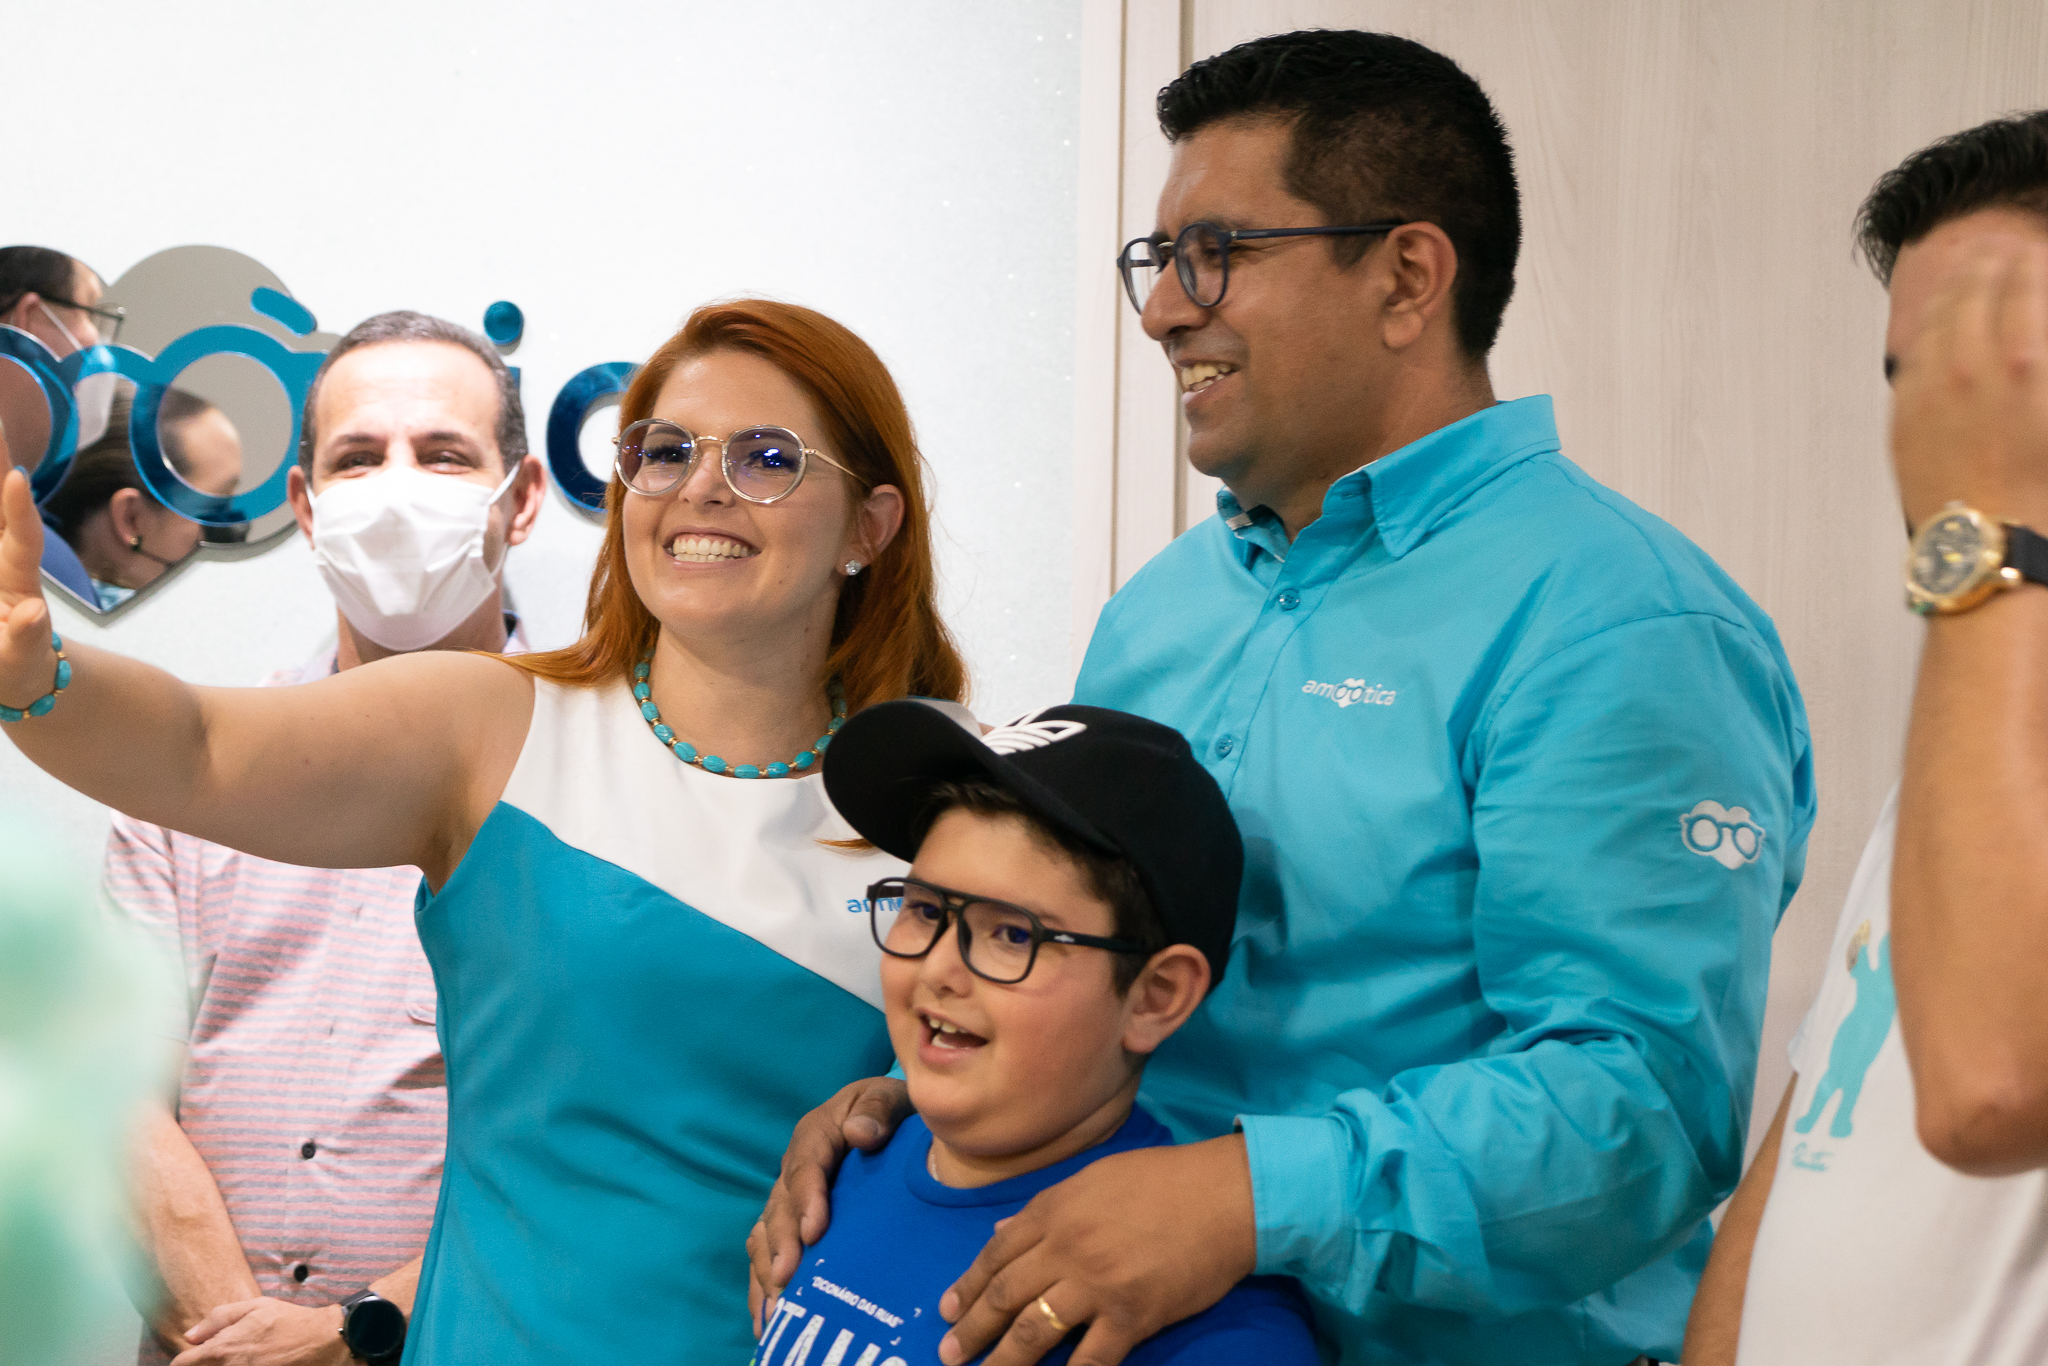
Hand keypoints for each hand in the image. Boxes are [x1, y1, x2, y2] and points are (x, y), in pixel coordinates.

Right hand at [0, 464, 54, 706]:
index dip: (19, 509)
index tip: (17, 476)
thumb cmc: (18, 664)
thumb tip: (32, 612)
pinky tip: (0, 462)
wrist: (12, 670)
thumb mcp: (20, 661)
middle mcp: (1, 556)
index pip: (22, 539)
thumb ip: (24, 640)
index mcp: (16, 577)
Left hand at [170, 1298, 347, 1365]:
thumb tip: (189, 1336)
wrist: (322, 1341)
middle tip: (215, 1358)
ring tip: (233, 1360)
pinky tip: (250, 1363)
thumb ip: (218, 1319)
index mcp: (222, 1348)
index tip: (192, 1357)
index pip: (182, 1364)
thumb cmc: (289, 1321)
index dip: (184, 1361)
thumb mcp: (255, 1307)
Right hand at [748, 1076, 911, 1333]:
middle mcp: (794, 1168)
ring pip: (766, 1234)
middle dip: (781, 1245)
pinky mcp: (790, 1222)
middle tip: (787, 1279)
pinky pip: (766, 1252)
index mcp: (816, 1134)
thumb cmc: (891, 1109)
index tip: (813, 1232)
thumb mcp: (889, 1098)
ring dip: (768, 1270)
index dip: (806, 1200)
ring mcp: (789, 1197)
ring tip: (776, 1309)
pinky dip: (762, 1285)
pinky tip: (768, 1319)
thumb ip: (878, 1111)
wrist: (884, 1115)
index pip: (805, 1167)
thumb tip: (861, 1133)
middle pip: (780, 1207)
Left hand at [937, 1134, 1256, 1365]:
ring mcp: (1097, 1284)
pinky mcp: (1132, 1315)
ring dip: (1002, 1360)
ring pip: (1033, 1330)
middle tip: (949, 1353)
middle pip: (1004, 1295)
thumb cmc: (1162, 1181)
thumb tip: (999, 1232)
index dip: (967, 1286)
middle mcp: (1066, 1248)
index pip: (996, 1255)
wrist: (1223, 1196)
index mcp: (1055, 1211)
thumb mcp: (1093, 1179)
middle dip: (972, 1328)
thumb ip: (1044, 1209)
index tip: (947, 1310)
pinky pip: (1090, 1358)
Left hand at [1893, 239, 2047, 531]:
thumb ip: (2044, 359)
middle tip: (1996, 248)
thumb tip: (2036, 342)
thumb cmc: (2045, 493)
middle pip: (1973, 291)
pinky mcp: (1903, 418)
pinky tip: (1934, 325)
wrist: (1993, 546)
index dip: (2028, 261)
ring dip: (1951, 289)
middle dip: (1987, 262)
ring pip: (1932, 318)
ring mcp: (1929, 392)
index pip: (2022, 284)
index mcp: (2027, 362)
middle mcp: (1970, 368)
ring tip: (1964, 273)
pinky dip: (1924, 331)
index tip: (2032, 251)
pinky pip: (1910, 358)